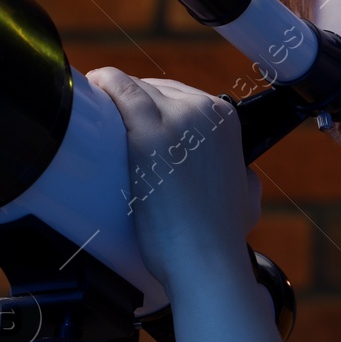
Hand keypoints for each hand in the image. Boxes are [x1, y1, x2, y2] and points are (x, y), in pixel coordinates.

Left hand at [85, 68, 261, 292]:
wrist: (206, 258)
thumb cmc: (219, 236)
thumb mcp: (248, 197)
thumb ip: (244, 177)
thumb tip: (239, 174)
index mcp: (225, 120)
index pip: (178, 95)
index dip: (152, 105)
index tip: (133, 119)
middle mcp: (204, 111)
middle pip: (155, 90)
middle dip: (133, 104)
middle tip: (112, 127)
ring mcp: (177, 118)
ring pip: (135, 89)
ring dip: (114, 97)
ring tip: (95, 114)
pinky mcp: (148, 134)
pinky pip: (120, 90)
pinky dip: (104, 83)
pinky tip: (92, 87)